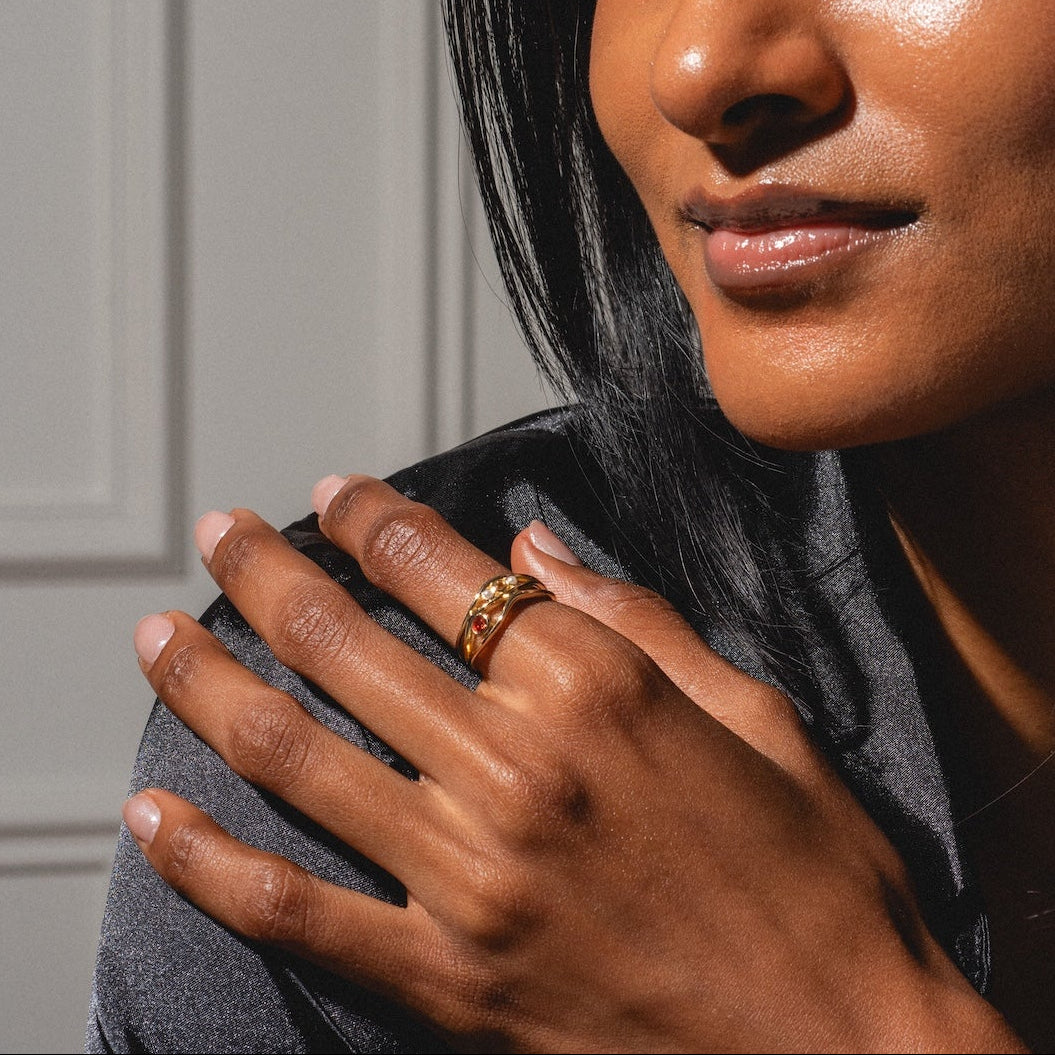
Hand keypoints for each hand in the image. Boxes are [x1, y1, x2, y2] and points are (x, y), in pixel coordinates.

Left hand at [124, 475, 1020, 1052]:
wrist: (845, 1045)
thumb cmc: (812, 868)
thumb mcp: (754, 712)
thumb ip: (633, 617)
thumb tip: (534, 544)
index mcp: (596, 691)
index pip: (445, 572)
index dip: (374, 520)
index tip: (332, 496)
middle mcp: (516, 769)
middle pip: (347, 641)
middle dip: (268, 574)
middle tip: (221, 534)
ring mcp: (469, 879)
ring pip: (296, 754)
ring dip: (210, 682)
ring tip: (158, 634)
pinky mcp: (448, 980)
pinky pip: (296, 911)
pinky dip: (210, 864)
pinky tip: (149, 817)